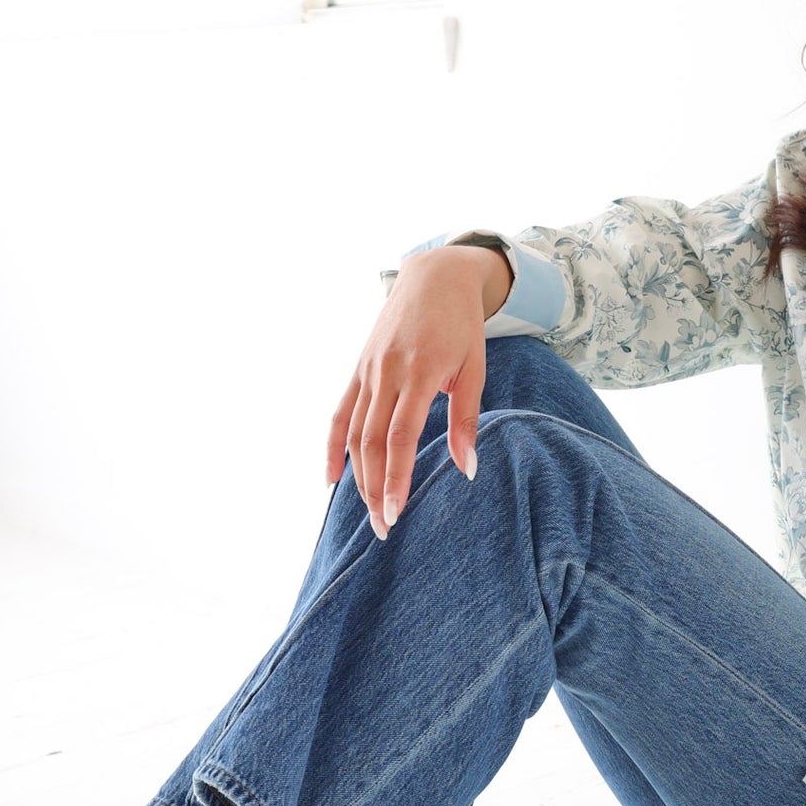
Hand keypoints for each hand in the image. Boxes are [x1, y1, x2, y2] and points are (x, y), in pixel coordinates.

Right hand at [325, 247, 498, 538]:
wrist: (434, 276)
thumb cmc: (461, 326)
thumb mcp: (474, 369)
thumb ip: (465, 420)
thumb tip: (467, 470)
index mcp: (418, 373)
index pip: (399, 436)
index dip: (395, 477)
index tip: (395, 512)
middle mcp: (385, 373)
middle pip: (371, 442)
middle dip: (374, 488)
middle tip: (383, 529)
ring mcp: (367, 371)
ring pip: (354, 433)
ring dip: (358, 477)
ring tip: (368, 514)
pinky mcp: (358, 370)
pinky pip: (340, 414)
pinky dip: (332, 447)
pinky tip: (331, 479)